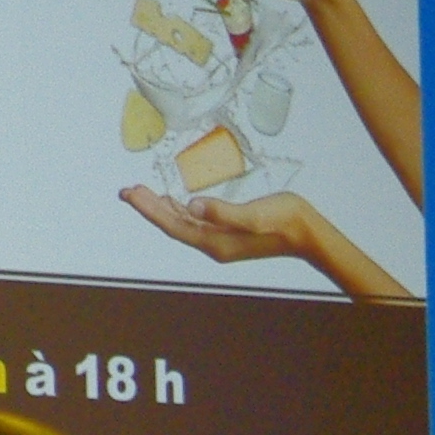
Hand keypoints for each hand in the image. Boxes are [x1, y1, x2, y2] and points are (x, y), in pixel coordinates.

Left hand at [122, 184, 322, 267]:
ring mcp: (219, 239)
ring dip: (160, 208)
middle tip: (126, 190)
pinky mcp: (227, 231)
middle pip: (171, 224)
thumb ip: (222, 212)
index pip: (172, 225)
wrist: (307, 234)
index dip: (149, 210)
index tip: (130, 194)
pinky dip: (178, 210)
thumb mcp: (253, 215)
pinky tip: (172, 201)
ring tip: (140, 193)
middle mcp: (212, 243)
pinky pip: (194, 221)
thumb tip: (192, 206)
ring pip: (181, 222)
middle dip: (148, 207)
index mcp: (214, 241)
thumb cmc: (284, 221)